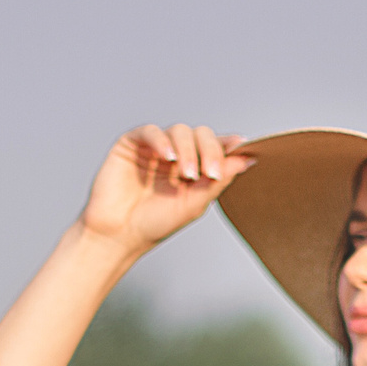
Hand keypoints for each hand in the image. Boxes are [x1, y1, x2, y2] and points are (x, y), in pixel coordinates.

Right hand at [74, 124, 253, 256]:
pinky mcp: (132, 144)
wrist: (118, 234)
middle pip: (201, 134)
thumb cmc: (154, 223)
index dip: (229, 145)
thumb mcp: (194, 203)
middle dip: (209, 151)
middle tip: (208, 173)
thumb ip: (219, 179)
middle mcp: (176, 154)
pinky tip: (168, 157)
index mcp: (193, 167)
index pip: (215, 148)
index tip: (243, 146)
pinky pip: (151, 131)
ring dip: (188, 150)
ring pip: (180, 131)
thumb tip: (248, 159)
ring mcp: (154, 148)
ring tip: (186, 174)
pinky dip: (162, 140)